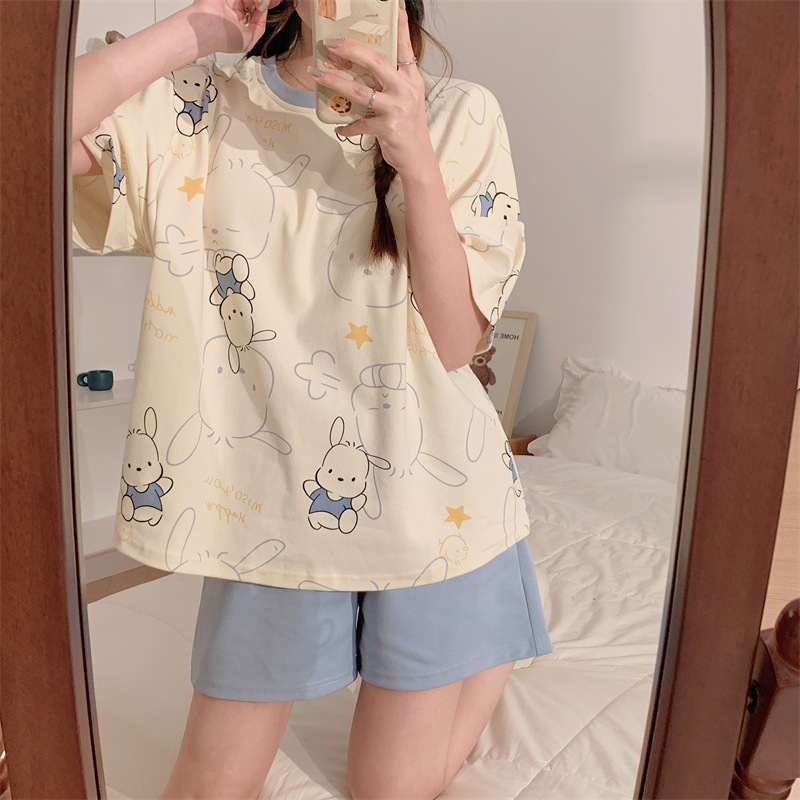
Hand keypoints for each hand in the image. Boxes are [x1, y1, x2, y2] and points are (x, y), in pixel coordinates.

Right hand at [186, 0, 281, 55]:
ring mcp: (231, 1)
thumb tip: (263, 11)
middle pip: (253, 2)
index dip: (264, 8)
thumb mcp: (249, 40)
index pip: (256, 12)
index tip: (269, 5)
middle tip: (265, 3)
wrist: (207, 29)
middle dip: (262, 2)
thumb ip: (259, 27)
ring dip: (257, 0)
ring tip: (259, 2)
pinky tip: (255, 1)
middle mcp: (235, 11)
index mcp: (240, 23)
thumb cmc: (223, 39)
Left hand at [308, 1, 430, 174]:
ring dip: (335, 82)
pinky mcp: (387, 128)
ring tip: (317, 75)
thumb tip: (363, 69)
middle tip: (331, 44)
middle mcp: (405, 90)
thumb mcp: (406, 99)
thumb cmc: (408, 127)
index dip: (400, 28)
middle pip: (376, 63)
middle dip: (351, 50)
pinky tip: (339, 128)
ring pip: (361, 91)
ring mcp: (396, 109)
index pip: (404, 49)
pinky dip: (347, 127)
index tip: (397, 8)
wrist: (417, 158)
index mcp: (411, 80)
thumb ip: (391, 83)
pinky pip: (360, 124)